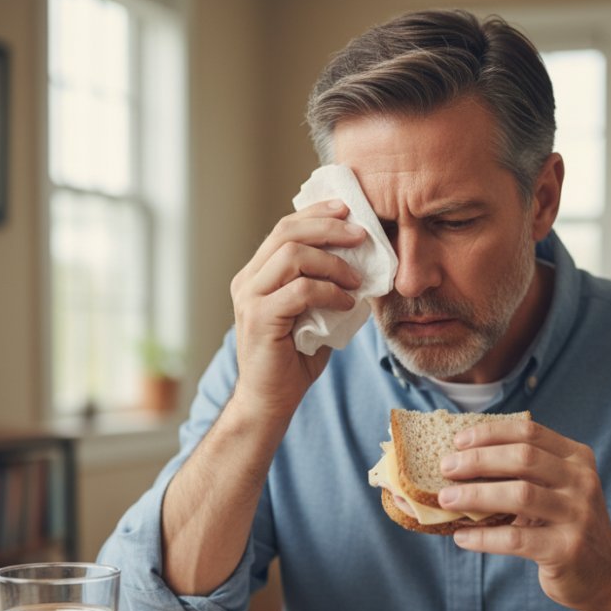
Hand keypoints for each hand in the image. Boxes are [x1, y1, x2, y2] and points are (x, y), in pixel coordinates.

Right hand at [229, 199, 364, 417]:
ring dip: (333, 262)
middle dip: (329, 227)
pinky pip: (300, 290)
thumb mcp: (315, 313)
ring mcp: (250, 298)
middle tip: (361, 235)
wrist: (271, 400)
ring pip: (292, 256)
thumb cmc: (295, 359)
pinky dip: (330, 291)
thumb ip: (326, 286)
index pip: (285, 228)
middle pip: (287, 232)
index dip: (317, 213)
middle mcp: (247, 281)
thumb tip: (363, 264)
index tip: (348, 209)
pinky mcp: (260, 318)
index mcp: (257, 275)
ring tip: (357, 279)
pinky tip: (346, 302)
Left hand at [437, 417, 610, 610]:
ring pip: (520, 495)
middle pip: (523, 458)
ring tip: (446, 499)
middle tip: (445, 468)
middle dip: (478, 460)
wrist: (605, 574)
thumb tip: (461, 461)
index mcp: (576, 458)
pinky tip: (461, 537)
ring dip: (476, 495)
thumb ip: (523, 472)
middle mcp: (581, 481)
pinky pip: (517, 538)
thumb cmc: (565, 525)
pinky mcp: (567, 549)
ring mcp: (578, 515)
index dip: (490, 433)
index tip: (458, 441)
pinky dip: (484, 537)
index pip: (529, 433)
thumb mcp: (555, 490)